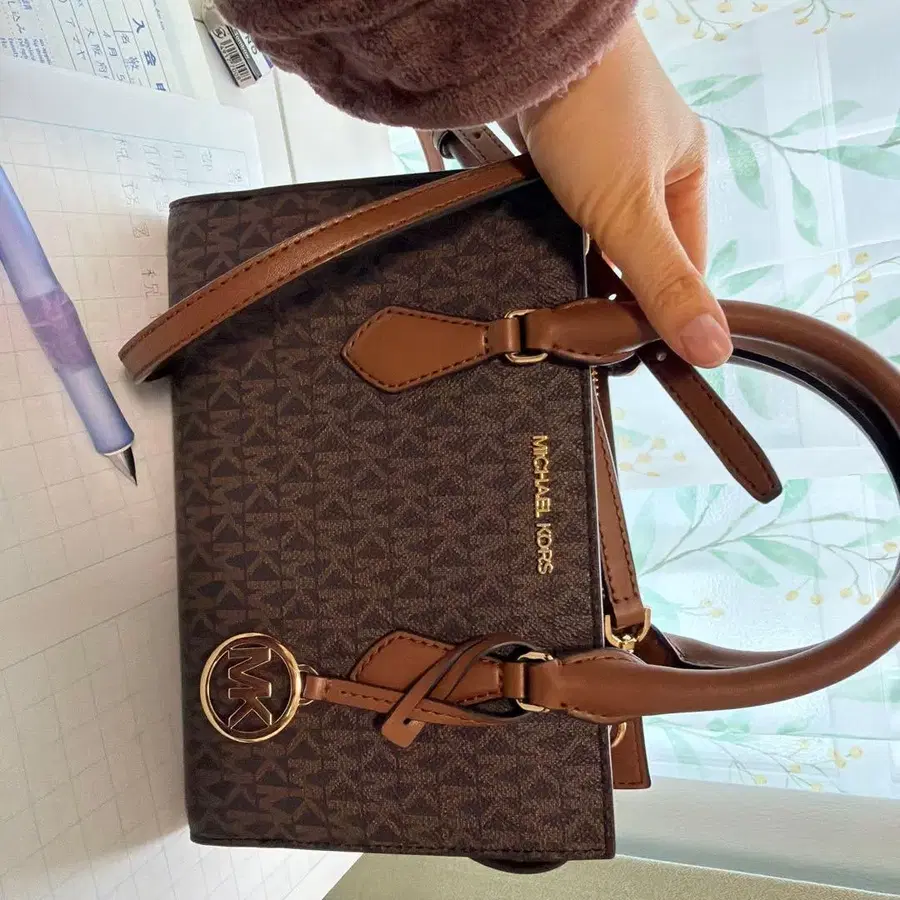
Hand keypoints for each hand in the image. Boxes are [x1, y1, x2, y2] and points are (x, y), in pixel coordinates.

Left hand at [517, 18, 730, 367]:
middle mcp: (649, 164)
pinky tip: (539, 260)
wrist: (529, 47)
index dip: (665, 308)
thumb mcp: (633, 213)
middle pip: (641, 250)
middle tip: (590, 329)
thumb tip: (714, 349)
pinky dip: (555, 237)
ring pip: (600, 233)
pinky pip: (564, 212)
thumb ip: (665, 283)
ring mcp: (601, 156)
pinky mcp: (559, 153)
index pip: (687, 263)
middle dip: (617, 288)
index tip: (636, 348)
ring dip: (582, 264)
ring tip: (561, 304)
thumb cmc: (594, 116)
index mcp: (687, 173)